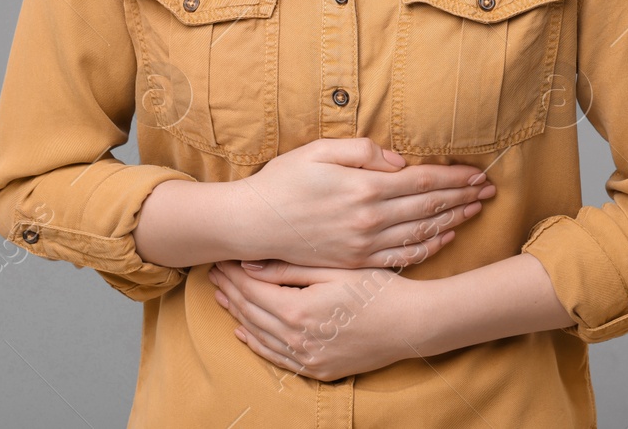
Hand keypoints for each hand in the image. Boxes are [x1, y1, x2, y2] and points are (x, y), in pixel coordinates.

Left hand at [207, 258, 423, 380]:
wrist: (412, 324)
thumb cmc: (377, 288)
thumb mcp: (335, 267)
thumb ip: (290, 267)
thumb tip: (250, 263)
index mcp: (298, 311)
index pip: (252, 290)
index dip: (234, 273)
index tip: (221, 258)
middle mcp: (297, 340)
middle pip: (251, 313)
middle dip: (231, 290)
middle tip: (215, 273)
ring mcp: (307, 359)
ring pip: (259, 337)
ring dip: (238, 316)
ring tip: (223, 296)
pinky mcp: (318, 370)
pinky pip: (276, 359)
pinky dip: (256, 345)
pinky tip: (244, 333)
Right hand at [238, 137, 496, 268]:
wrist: (253, 224)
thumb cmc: (282, 181)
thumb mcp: (317, 151)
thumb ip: (360, 151)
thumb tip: (398, 160)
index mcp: (364, 188)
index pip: (423, 180)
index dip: (454, 176)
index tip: (478, 172)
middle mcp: (370, 220)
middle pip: (429, 206)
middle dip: (463, 196)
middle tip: (490, 190)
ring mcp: (365, 245)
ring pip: (422, 232)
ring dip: (453, 220)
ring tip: (475, 211)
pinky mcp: (357, 261)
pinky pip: (402, 256)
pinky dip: (429, 247)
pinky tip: (445, 238)